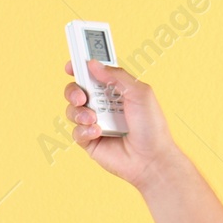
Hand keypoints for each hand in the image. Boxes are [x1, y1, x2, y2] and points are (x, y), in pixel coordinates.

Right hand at [62, 58, 181, 190]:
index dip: (80, 67)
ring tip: (93, 118)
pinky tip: (98, 133)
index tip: (71, 64)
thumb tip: (93, 64)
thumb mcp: (139, 93)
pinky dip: (84, 130)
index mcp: (115, 90)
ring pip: (72, 110)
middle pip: (76, 90)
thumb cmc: (151, 127)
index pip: (93, 74)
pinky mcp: (89, 141)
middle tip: (81, 96)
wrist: (151, 159)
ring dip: (79, 112)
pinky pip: (75, 132)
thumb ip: (116, 76)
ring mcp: (95, 123)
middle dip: (73, 90)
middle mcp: (103, 105)